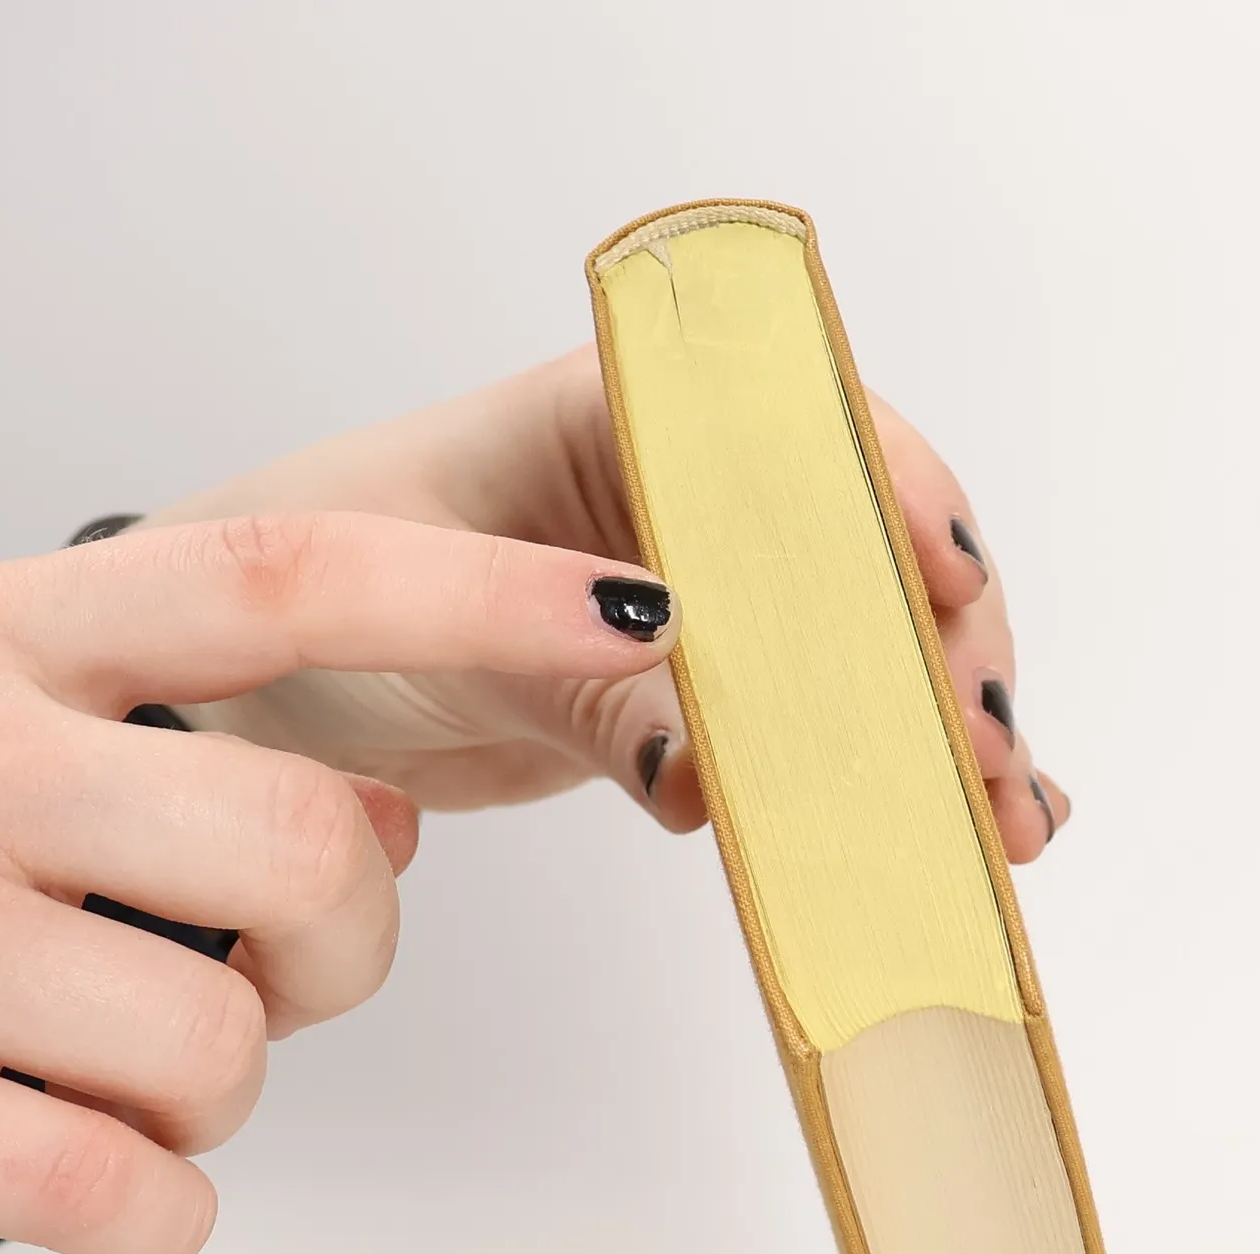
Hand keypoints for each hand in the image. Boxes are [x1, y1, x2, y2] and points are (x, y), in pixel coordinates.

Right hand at [0, 517, 677, 1253]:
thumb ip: (180, 733)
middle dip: (345, 942)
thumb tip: (380, 825)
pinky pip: (128, 1196)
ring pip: (226, 1044)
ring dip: (222, 1086)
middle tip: (277, 959)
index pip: (290, 580)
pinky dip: (161, 1207)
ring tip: (122, 1057)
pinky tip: (109, 1172)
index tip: (645, 605)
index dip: (484, 592)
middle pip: (308, 849)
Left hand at [140, 349, 1071, 859]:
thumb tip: (713, 776)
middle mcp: (695, 497)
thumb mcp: (445, 627)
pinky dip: (890, 779)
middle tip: (985, 766)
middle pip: (875, 556)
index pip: (810, 433)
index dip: (898, 510)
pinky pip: (821, 727)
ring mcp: (713, 598)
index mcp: (633, 417)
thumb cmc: (312, 591)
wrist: (255, 678)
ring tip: (1004, 823)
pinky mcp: (706, 693)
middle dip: (948, 657)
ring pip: (873, 649)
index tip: (951, 598)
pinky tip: (965, 829)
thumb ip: (591, 693)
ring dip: (946, 734)